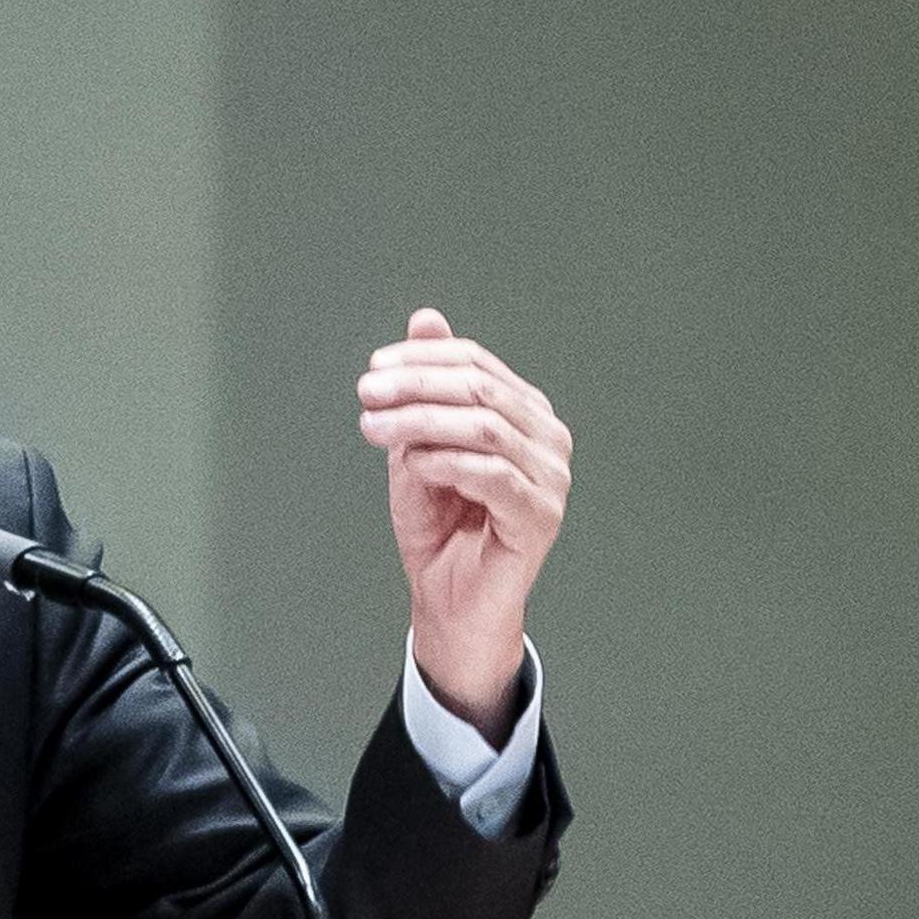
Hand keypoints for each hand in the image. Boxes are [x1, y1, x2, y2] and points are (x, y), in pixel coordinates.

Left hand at [357, 308, 571, 735]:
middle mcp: (547, 439)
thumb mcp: (420, 444)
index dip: (423, 360)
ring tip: (374, 427)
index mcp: (525, 413)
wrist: (449, 601)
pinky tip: (412, 464)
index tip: (373, 371)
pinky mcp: (540, 517)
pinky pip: (492, 475)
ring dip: (420, 421)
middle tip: (367, 393)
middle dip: (416, 385)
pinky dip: (445, 462)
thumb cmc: (440, 526)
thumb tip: (425, 316)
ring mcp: (551, 478)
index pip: (477, 365)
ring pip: (484, 428)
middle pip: (480, 390)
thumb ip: (425, 388)